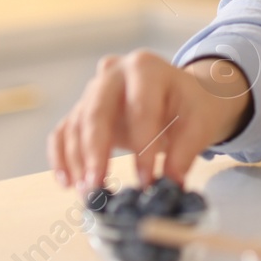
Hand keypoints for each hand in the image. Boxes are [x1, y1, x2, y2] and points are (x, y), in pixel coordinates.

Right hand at [47, 51, 252, 190]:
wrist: (180, 95)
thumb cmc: (191, 106)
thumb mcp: (200, 121)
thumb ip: (186, 150)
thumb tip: (171, 182)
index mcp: (146, 68)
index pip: (141, 108)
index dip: (143, 146)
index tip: (147, 180)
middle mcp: (113, 73)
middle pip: (97, 111)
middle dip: (95, 152)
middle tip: (98, 185)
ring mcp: (93, 90)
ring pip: (76, 124)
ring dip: (77, 161)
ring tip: (88, 192)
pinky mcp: (82, 109)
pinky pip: (63, 131)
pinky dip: (61, 157)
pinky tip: (67, 183)